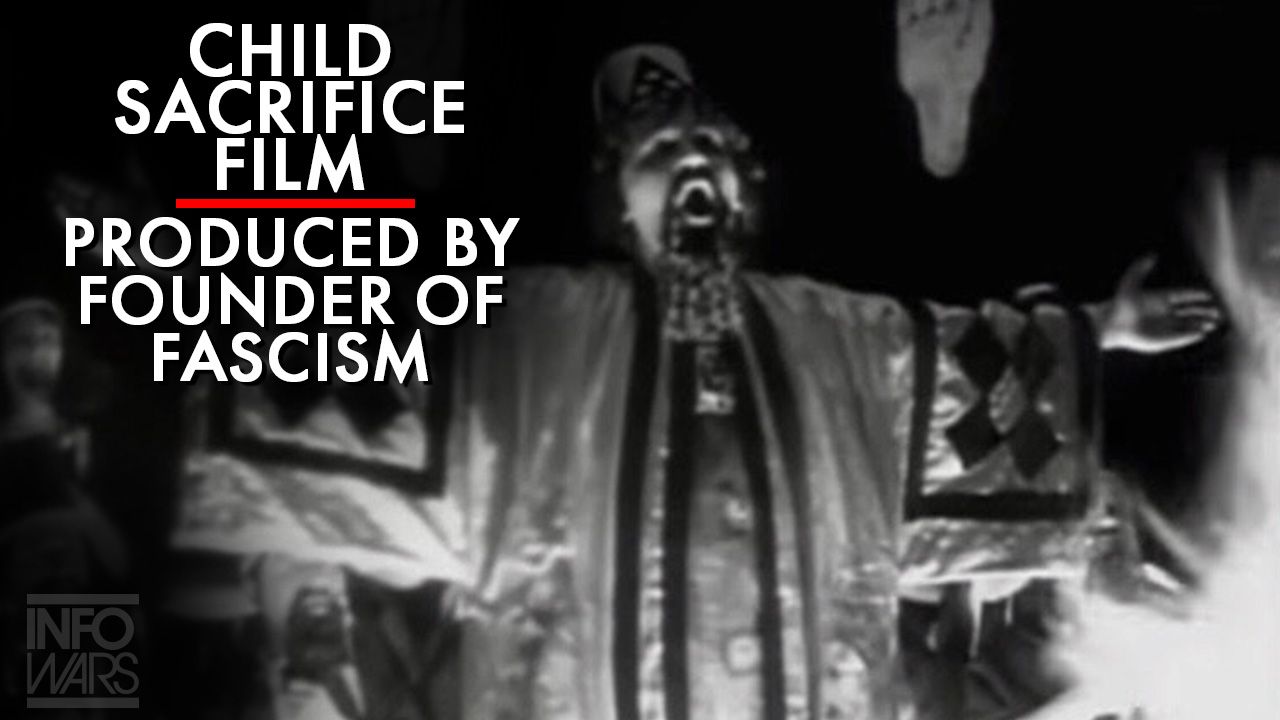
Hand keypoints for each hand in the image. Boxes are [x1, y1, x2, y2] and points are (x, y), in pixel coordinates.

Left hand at [1096, 255, 1221, 353]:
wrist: (1111, 324)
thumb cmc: (1120, 303)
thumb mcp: (1130, 283)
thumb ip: (1141, 268)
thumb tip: (1152, 254)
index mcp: (1162, 298)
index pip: (1184, 295)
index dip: (1196, 295)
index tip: (1208, 295)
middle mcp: (1167, 312)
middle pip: (1191, 311)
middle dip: (1205, 311)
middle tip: (1218, 312)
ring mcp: (1166, 326)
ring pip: (1189, 325)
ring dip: (1202, 324)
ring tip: (1214, 324)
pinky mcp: (1163, 340)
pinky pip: (1180, 337)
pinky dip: (1191, 335)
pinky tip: (1201, 334)